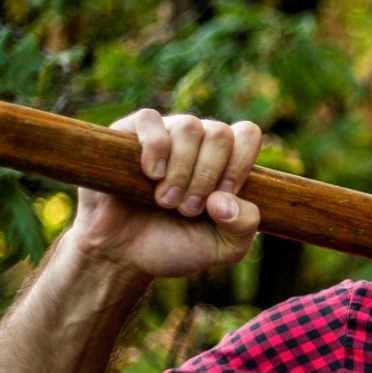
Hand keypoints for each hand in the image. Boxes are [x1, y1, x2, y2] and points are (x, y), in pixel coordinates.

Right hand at [66, 109, 262, 278]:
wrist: (124, 254)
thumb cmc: (176, 245)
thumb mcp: (224, 247)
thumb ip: (244, 226)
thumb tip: (224, 199)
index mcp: (225, 160)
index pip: (247, 134)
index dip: (238, 166)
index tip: (219, 199)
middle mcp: (197, 142)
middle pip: (220, 133)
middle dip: (206, 177)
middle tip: (188, 209)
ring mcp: (163, 135)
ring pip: (188, 127)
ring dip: (181, 171)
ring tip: (166, 201)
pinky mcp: (127, 134)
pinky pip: (149, 119)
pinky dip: (155, 148)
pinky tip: (152, 175)